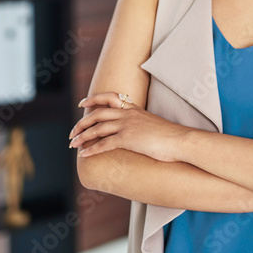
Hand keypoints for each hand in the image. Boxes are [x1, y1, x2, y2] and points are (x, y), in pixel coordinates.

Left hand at [68, 91, 189, 162]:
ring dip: (82, 137)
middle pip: (98, 113)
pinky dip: (92, 149)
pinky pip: (104, 143)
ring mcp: (127, 125)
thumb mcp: (153, 124)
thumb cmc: (170, 136)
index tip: (82, 103)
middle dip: (82, 123)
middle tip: (72, 132)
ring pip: (97, 128)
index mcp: (134, 108)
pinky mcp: (128, 139)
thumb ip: (141, 124)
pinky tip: (84, 155)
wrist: (180, 140)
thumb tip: (136, 131)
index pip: (110, 97)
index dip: (93, 99)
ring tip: (73, 144)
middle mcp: (128, 114)